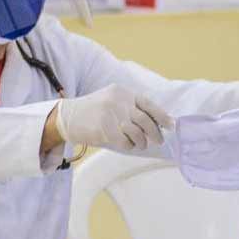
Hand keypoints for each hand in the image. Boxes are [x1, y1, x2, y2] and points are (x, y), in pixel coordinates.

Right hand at [56, 85, 173, 151]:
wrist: (68, 116)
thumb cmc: (94, 111)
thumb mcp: (112, 100)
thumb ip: (131, 107)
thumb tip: (156, 122)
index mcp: (123, 92)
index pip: (148, 104)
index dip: (162, 116)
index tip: (171, 126)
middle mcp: (119, 101)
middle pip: (146, 120)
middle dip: (155, 133)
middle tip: (159, 140)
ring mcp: (111, 114)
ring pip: (137, 132)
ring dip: (142, 141)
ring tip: (140, 144)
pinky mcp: (104, 128)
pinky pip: (125, 142)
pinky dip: (129, 146)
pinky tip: (126, 144)